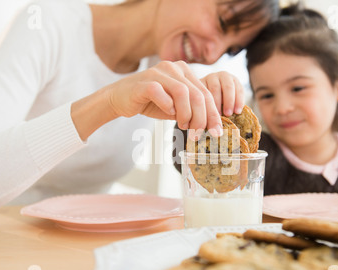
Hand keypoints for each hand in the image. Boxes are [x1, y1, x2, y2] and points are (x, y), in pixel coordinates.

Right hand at [105, 61, 222, 137]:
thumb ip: (192, 111)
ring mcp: (158, 72)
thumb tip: (212, 126)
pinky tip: (168, 114)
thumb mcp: (176, 107)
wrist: (120, 98)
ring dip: (186, 114)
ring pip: (183, 92)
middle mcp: (173, 68)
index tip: (217, 131)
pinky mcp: (144, 82)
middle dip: (202, 117)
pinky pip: (161, 93)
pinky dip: (168, 106)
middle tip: (199, 134)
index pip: (205, 93)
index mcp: (184, 71)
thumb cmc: (150, 102)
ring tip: (184, 125)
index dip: (213, 113)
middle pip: (197, 94)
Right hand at [200, 71, 244, 116]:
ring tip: (217, 114)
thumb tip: (237, 116)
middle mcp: (223, 76)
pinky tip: (207, 110)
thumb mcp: (230, 102)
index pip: (239, 89)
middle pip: (228, 87)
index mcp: (234, 80)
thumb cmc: (221, 102)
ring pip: (215, 88)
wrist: (204, 96)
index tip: (237, 112)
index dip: (239, 101)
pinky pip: (203, 90)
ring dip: (217, 102)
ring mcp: (211, 77)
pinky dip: (206, 101)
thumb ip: (234, 106)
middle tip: (228, 114)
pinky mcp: (200, 82)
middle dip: (229, 101)